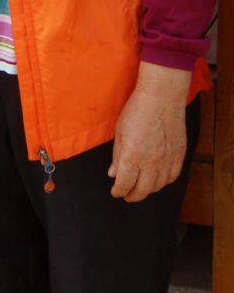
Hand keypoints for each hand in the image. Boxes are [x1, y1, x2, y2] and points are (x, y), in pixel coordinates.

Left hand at [109, 62, 190, 202]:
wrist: (162, 97)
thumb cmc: (137, 110)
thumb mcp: (120, 131)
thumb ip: (117, 155)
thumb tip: (113, 174)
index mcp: (133, 156)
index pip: (125, 183)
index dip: (118, 191)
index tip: (115, 192)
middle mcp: (151, 162)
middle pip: (142, 189)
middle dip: (132, 195)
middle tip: (127, 195)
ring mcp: (167, 160)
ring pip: (158, 186)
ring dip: (148, 190)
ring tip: (141, 188)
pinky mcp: (179, 155)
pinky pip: (172, 176)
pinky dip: (164, 182)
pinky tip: (158, 180)